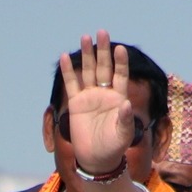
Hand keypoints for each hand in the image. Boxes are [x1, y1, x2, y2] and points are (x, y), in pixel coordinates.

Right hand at [58, 31, 138, 175]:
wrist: (97, 159)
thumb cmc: (114, 147)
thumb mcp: (123, 135)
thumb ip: (125, 119)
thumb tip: (126, 103)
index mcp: (119, 98)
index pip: (120, 75)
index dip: (120, 62)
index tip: (119, 49)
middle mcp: (105, 94)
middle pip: (104, 67)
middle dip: (102, 51)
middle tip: (102, 32)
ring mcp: (90, 97)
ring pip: (88, 71)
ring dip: (87, 55)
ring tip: (85, 37)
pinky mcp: (76, 103)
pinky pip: (72, 84)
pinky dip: (69, 71)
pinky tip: (65, 57)